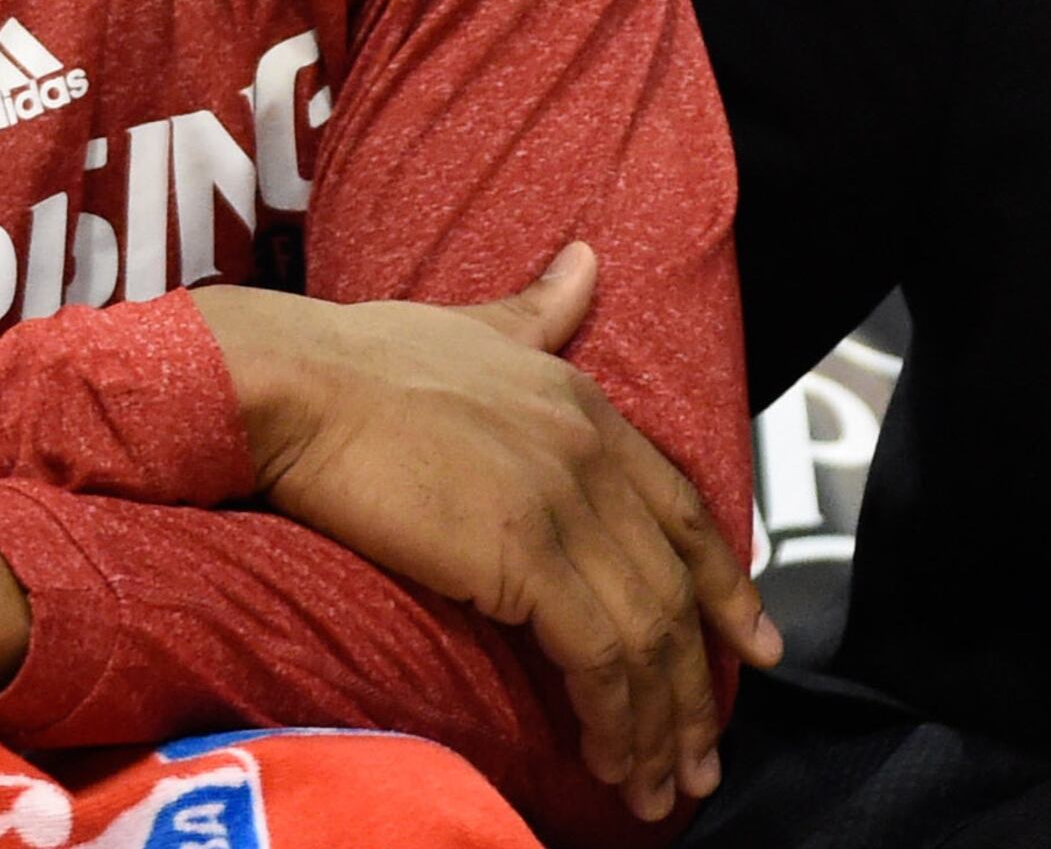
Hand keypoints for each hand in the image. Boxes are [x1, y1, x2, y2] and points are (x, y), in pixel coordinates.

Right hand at [188, 243, 781, 824]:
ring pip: (649, 635)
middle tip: (702, 757)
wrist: (294, 384)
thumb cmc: (359, 360)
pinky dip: (616, 716)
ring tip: (659, 787)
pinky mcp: (527, 556)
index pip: (688, 514)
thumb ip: (541, 310)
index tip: (757, 644)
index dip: (726, 587)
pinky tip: (609, 758)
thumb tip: (589, 262)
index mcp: (589, 409)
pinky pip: (599, 656)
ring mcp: (568, 505)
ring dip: (661, 723)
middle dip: (698, 686)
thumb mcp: (477, 325)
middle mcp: (595, 457)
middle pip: (678, 591)